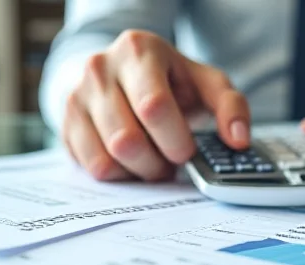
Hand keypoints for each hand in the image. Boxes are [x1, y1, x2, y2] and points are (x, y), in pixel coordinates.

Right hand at [62, 30, 250, 180]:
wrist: (120, 74)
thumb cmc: (168, 81)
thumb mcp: (205, 83)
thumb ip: (230, 106)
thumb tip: (238, 140)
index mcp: (139, 50)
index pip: (154, 107)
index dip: (175, 141)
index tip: (186, 149)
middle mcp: (100, 68)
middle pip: (128, 140)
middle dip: (158, 163)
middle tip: (170, 160)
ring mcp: (77, 96)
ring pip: (108, 159)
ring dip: (140, 172)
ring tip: (153, 160)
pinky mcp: (65, 124)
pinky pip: (92, 167)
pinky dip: (119, 175)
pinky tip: (131, 162)